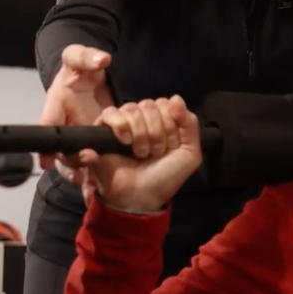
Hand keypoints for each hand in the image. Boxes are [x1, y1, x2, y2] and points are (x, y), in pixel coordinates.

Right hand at [39, 44, 113, 173]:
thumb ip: (87, 56)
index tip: (46, 160)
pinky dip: (90, 179)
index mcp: (56, 104)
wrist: (86, 76)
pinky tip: (96, 190)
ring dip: (78, 175)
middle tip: (87, 161)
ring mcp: (76, 137)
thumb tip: (101, 59)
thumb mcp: (79, 56)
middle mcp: (62, 125)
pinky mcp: (90, 143)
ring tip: (89, 186)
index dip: (46, 143)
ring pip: (70, 163)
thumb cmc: (78, 67)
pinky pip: (87, 165)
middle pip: (60, 150)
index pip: (48, 124)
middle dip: (70, 160)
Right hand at [75, 96, 202, 213]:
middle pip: (150, 105)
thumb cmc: (165, 176)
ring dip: (141, 134)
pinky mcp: (102, 128)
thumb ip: (190, 124)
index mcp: (162, 120)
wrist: (142, 195)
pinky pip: (111, 113)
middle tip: (155, 153)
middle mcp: (142, 118)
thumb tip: (176, 98)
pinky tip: (125, 142)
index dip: (170, 126)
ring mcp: (122, 121)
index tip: (170, 148)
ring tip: (141, 154)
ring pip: (133, 109)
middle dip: (157, 132)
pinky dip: (121, 126)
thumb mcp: (189, 154)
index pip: (166, 104)